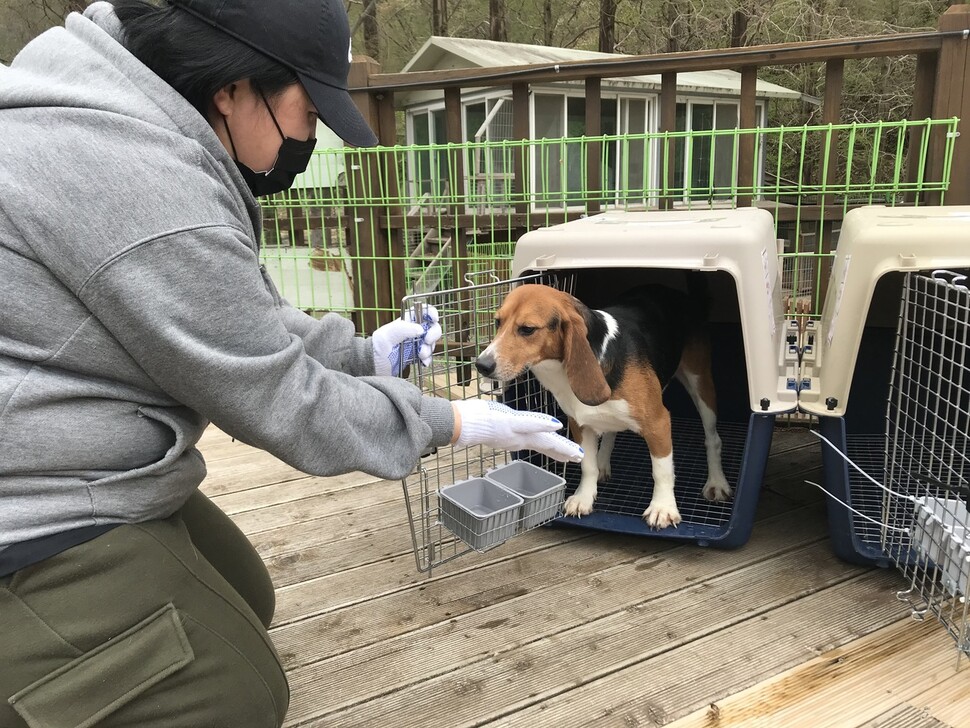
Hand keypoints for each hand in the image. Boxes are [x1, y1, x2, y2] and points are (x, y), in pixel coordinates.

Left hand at [372, 304, 441, 376]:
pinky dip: (428, 359)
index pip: (422, 311)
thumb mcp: (387, 336)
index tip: (434, 320)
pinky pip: (428, 357)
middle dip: (433, 334)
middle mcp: (412, 331)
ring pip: (431, 343)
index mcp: (406, 322)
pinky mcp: (415, 357)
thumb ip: (403, 329)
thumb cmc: (376, 349)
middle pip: (432, 327)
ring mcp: (415, 344)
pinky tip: (422, 363)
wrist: (371, 367)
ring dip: (429, 349)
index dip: (431, 312)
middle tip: (427, 341)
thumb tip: (421, 329)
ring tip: (420, 355)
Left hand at [451, 399, 583, 462]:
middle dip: (563, 450)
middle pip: (545, 443)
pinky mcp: (508, 425)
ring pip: (541, 439)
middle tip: (579, 458)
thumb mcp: (492, 425)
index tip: (568, 455)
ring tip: (575, 454)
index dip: (555, 449)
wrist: (458, 425)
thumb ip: (503, 427)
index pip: (539, 443)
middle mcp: (517, 436)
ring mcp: (514, 432)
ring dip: (559, 445)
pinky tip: (555, 427)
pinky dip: (542, 426)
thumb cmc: (471, 422)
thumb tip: (510, 431)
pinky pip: (528, 424)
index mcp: (516, 436)